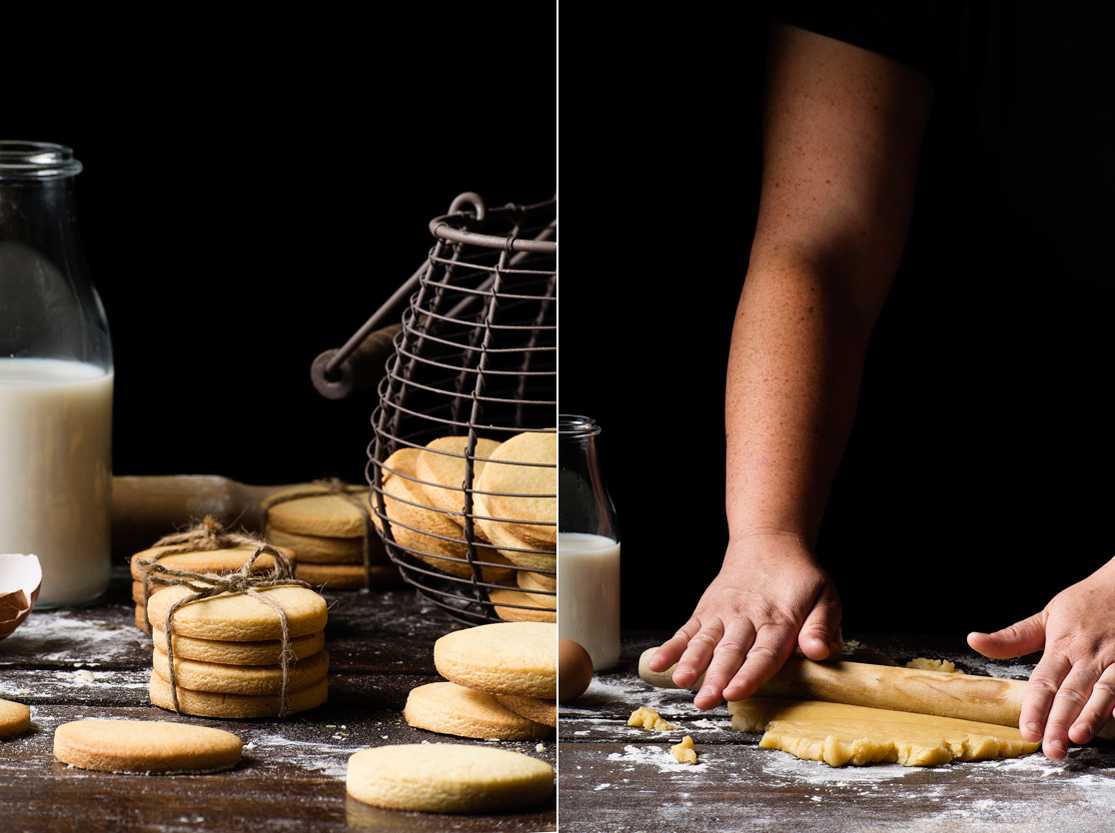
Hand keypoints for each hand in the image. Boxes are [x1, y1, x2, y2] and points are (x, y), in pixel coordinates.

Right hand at [647, 532, 841, 709]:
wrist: (769, 542)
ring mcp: (723, 613)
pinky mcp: (706, 610)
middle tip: (704, 702)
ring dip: (691, 663)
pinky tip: (658, 663)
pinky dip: (671, 647)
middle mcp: (747, 617)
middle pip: (730, 651)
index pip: (764, 652)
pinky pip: (687, 630)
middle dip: (715, 677)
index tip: (735, 693)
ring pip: (705, 641)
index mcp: (779, 619)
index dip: (749, 674)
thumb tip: (818, 652)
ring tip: (679, 682)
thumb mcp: (826, 597)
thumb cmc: (800, 578)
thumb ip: (822, 627)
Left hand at [968, 557, 1114, 759]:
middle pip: (1071, 692)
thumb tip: (973, 641)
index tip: (1027, 731)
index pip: (1043, 682)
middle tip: (1050, 749)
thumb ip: (1013, 637)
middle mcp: (1088, 656)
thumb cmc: (1083, 604)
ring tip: (1077, 738)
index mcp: (1062, 646)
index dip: (1034, 707)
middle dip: (1059, 722)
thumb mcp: (1046, 616)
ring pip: (1103, 692)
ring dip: (1091, 716)